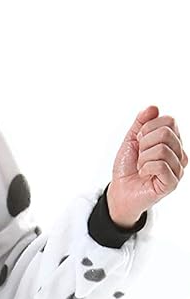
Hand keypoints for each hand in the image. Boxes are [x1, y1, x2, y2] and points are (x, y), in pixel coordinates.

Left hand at [107, 104, 186, 225]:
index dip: (148, 127)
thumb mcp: (132, 139)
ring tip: (141, 166)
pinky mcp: (172, 183)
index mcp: (173, 141)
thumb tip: (154, 107)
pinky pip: (161, 165)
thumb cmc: (127, 167)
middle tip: (139, 155)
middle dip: (145, 142)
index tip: (139, 140)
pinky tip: (144, 174)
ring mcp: (178, 169)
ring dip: (144, 157)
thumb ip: (142, 122)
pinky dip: (146, 167)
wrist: (120, 191)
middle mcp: (179, 153)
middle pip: (167, 133)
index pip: (169, 121)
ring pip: (163, 149)